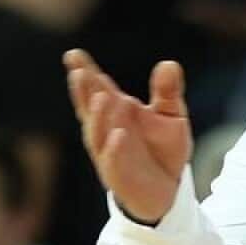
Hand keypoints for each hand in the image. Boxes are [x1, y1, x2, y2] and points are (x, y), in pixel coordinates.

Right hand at [64, 49, 192, 222]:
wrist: (168, 189)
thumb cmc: (163, 149)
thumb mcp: (171, 115)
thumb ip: (167, 91)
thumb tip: (169, 64)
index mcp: (116, 110)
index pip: (96, 88)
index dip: (85, 72)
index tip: (74, 55)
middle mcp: (106, 130)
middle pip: (91, 108)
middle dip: (85, 91)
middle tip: (80, 72)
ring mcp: (110, 153)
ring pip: (100, 134)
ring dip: (99, 117)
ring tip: (102, 97)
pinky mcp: (119, 176)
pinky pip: (115, 161)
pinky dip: (116, 148)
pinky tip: (119, 134)